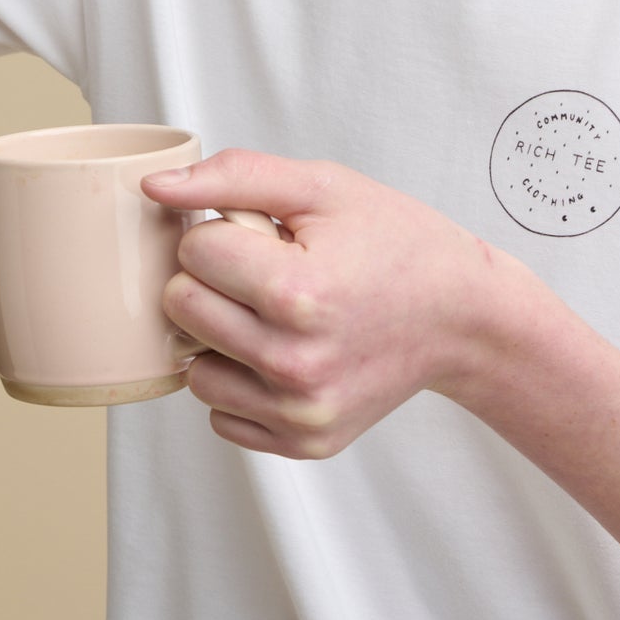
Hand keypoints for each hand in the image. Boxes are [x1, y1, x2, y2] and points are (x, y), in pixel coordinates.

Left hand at [141, 150, 508, 459]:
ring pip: (194, 369)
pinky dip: (242, 381)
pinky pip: (223, 415)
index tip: (264, 235)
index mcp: (297, 293)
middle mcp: (294, 363)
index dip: (222, 231)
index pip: (193, 252)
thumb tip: (154, 187)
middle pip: (182, 309)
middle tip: (269, 269)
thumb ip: (233, 177)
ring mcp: (299, 412)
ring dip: (221, 335)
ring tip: (275, 312)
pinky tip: (285, 351)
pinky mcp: (305, 443)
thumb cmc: (395, 241)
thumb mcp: (323, 186)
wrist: (464, 316)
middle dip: (213, 279)